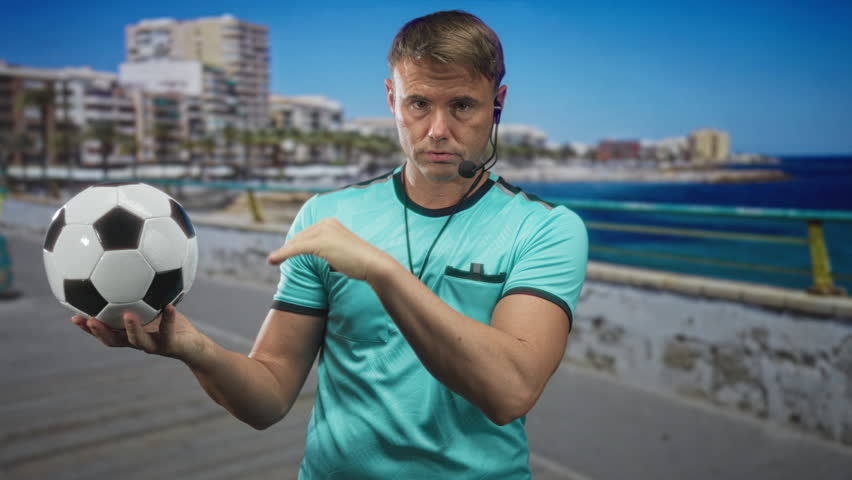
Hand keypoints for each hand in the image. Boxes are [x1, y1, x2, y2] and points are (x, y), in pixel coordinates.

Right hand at [71, 305, 207, 361]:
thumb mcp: (157, 307)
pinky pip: (168, 331)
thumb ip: (143, 295)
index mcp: (129, 333)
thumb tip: (131, 269)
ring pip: (137, 341)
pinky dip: (169, 318)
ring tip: (128, 315)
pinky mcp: (171, 345)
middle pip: (113, 340)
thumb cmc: (172, 324)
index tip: (73, 316)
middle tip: (88, 320)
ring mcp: (153, 345)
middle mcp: (138, 341)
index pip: (105, 332)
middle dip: (99, 332)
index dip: (88, 327)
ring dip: (131, 329)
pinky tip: (169, 306)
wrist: (194, 346)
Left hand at [267, 217, 391, 281]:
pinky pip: (296, 249)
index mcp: (330, 222)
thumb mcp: (341, 250)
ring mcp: (323, 231)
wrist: (372, 264)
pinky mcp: (320, 242)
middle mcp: (326, 223)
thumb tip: (321, 254)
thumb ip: (329, 248)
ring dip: (282, 252)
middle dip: (287, 248)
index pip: (307, 233)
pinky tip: (273, 260)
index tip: (285, 253)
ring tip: (272, 261)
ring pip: (296, 243)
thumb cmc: (359, 262)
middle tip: (275, 258)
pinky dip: (283, 254)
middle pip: (299, 237)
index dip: (294, 244)